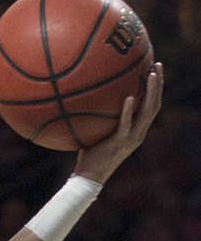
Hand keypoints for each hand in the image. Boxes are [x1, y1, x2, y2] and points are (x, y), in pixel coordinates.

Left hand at [74, 62, 162, 183]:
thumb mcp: (95, 131)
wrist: (89, 176)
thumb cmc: (89, 154)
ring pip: (147, 112)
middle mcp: (138, 132)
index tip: (153, 69)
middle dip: (158, 84)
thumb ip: (95, 116)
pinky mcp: (120, 142)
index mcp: (136, 129)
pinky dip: (128, 111)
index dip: (155, 88)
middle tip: (157, 64)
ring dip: (151, 92)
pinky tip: (128, 97)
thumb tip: (82, 96)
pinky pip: (126, 124)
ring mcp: (132, 137)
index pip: (150, 105)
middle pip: (155, 104)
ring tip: (150, 75)